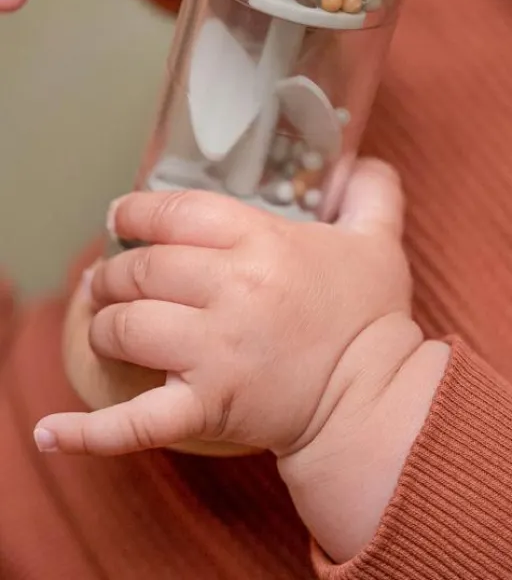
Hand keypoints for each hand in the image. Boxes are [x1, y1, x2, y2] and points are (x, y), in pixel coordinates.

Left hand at [36, 159, 428, 459]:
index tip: (123, 216)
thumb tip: (365, 160)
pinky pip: (131, 422)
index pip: (176, 213)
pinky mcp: (205, 407)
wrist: (374, 397)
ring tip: (110, 324)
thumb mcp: (379, 241)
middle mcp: (232, 290)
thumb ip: (373, 192)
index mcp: (264, 243)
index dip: (137, 211)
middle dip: (117, 272)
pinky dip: (85, 431)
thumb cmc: (373, 317)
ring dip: (106, 324)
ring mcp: (214, 351)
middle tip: (118, 278)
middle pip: (141, 269)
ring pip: (124, 327)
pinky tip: (51, 432)